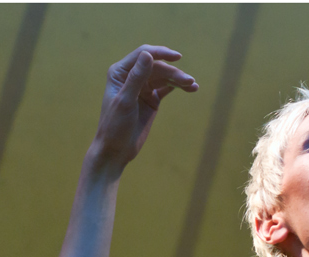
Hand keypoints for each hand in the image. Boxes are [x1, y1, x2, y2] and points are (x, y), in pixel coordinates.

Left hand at [91, 44, 197, 166]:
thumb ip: (136, 78)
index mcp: (120, 73)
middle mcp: (130, 76)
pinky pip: (167, 87)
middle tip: (189, 82)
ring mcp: (142, 87)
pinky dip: (178, 87)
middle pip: (157, 67)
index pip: (143, 54)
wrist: (115, 150)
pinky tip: (191, 88)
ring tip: (193, 86)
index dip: (161, 53)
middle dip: (173, 73)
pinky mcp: (151, 98)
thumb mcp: (125, 101)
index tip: (177, 57)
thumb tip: (148, 54)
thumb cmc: (114, 126)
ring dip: (179, 79)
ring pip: (164, 77)